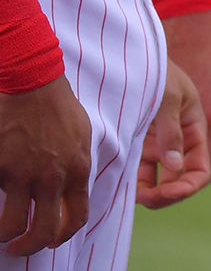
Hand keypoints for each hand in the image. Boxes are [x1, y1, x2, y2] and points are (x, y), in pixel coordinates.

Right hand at [0, 75, 89, 255]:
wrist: (34, 83)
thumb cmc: (58, 107)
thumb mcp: (82, 137)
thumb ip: (76, 166)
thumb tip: (70, 189)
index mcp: (77, 170)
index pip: (76, 218)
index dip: (63, 237)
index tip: (51, 242)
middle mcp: (52, 178)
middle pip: (44, 232)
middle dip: (30, 247)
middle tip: (18, 249)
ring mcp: (23, 174)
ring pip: (11, 226)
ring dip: (5, 235)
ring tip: (2, 233)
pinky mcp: (0, 169)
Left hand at [135, 63, 210, 208]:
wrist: (133, 55)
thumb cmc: (158, 70)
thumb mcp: (169, 96)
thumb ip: (171, 132)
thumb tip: (175, 167)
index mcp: (196, 129)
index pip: (201, 169)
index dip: (189, 186)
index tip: (168, 192)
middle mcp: (179, 141)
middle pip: (180, 179)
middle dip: (167, 194)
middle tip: (146, 198)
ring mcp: (158, 144)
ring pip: (159, 180)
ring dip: (149, 192)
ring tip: (132, 193)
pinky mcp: (138, 144)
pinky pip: (139, 172)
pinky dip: (134, 182)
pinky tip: (122, 183)